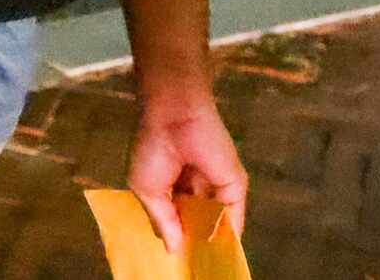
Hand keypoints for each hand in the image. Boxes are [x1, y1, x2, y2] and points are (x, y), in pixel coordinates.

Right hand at [127, 93, 246, 254]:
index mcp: (170, 188)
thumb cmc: (152, 148)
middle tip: (194, 266)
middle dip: (194, 242)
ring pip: (215, 222)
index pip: (175, 220)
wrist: (175, 115)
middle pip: (196, 223)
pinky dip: (229, 235)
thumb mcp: (146, 189)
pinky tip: (222, 252)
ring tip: (208, 264)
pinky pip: (233, 217)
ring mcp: (215, 189)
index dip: (175, 238)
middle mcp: (194, 190)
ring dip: (212, 242)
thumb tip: (171, 249)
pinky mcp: (233, 186)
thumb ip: (162, 220)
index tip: (176, 260)